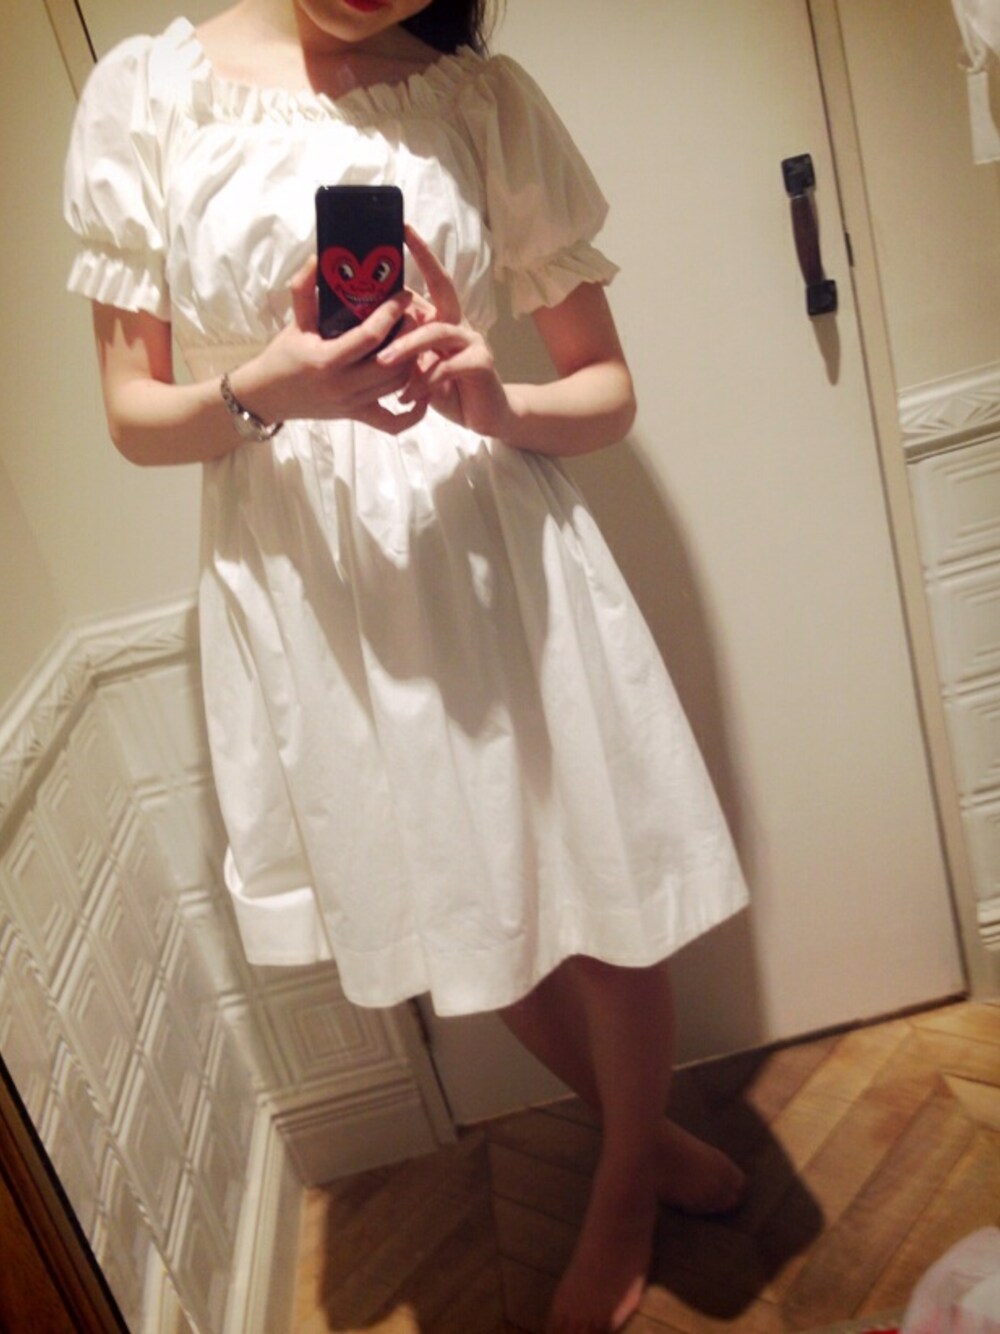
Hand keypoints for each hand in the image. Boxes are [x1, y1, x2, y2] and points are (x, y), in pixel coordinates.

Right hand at [234, 258, 427, 434]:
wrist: (267, 396)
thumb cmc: (283, 355)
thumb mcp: (294, 321)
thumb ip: (305, 288)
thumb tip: (320, 257)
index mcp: (326, 360)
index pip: (370, 336)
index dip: (391, 314)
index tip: (403, 295)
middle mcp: (343, 386)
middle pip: (392, 362)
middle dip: (409, 336)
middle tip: (416, 315)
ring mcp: (353, 404)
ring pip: (397, 385)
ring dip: (413, 362)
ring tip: (418, 339)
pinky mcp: (358, 417)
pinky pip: (393, 424)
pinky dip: (413, 413)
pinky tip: (421, 392)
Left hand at [375, 226, 516, 437]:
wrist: (485, 416)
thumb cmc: (448, 390)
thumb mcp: (419, 367)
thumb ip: (403, 349)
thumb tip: (368, 333)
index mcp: (444, 320)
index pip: (432, 280)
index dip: (421, 253)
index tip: (403, 228)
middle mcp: (460, 324)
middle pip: (442, 290)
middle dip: (421, 268)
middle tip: (390, 268)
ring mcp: (473, 342)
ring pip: (437, 333)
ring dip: (407, 347)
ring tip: (382, 362)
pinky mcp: (481, 364)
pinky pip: (447, 367)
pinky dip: (424, 382)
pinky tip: (406, 396)